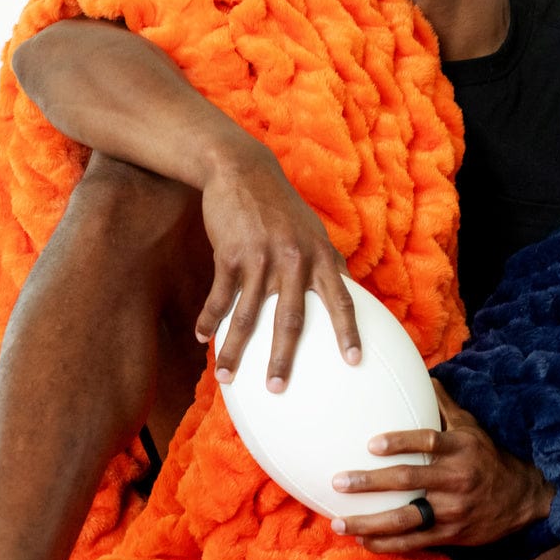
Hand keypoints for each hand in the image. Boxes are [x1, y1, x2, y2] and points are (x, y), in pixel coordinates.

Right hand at [192, 140, 360, 390]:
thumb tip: (347, 288)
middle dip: (283, 358)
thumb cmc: (281, 207)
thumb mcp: (313, 230)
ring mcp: (261, 257)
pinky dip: (210, 319)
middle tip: (277, 388)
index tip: (355, 362)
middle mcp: (294, 260)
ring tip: (227, 376)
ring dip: (235, 349)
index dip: (349, 332)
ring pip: (248, 314)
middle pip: (291, 319)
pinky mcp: (230, 254)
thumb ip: (328, 260)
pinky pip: (220, 296)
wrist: (242, 171)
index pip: (341, 300)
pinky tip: (203, 339)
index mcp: (319, 256)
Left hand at [331, 380, 553, 552]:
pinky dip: (386, 544)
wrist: (521, 499)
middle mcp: (456, 479)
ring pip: (405, 518)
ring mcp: (452, 510)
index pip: (428, 442)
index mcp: (461, 449)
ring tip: (338, 522)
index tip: (371, 444)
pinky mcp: (450, 534)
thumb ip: (445, 406)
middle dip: (370, 483)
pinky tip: (362, 540)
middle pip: (408, 480)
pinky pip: (414, 541)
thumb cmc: (488, 458)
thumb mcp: (472, 428)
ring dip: (369, 522)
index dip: (400, 442)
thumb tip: (426, 376)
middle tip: (339, 481)